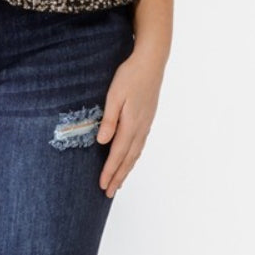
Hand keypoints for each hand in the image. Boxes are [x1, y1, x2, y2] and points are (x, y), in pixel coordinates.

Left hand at [94, 44, 164, 197]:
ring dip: (126, 169)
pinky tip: (129, 160)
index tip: (102, 185)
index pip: (118, 153)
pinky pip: (139, 145)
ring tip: (118, 183)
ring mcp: (146, 124)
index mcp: (131, 123)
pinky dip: (133, 158)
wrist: (151, 62)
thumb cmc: (130, 75)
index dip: (110, 171)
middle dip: (118, 176)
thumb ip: (109, 119)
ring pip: (135, 153)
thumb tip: (102, 141)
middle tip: (109, 193)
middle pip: (128, 159)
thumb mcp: (114, 95)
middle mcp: (141, 127)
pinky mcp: (147, 119)